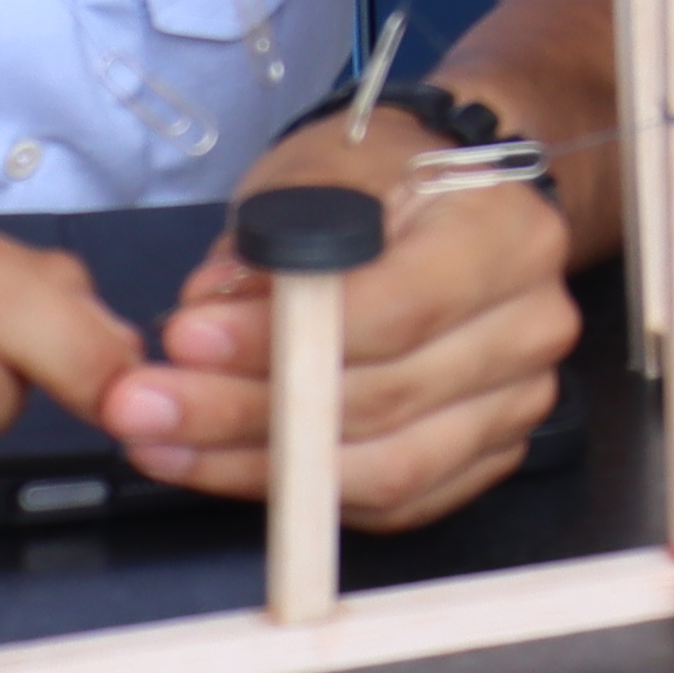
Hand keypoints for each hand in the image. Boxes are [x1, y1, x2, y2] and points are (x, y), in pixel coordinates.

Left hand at [112, 104, 584, 533]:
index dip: (283, 340)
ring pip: (385, 469)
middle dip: (245, 412)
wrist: (456, 199)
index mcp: (506, 236)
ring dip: (257, 467)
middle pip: (385, 401)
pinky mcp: (487, 455)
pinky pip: (392, 503)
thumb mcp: (319, 169)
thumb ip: (267, 240)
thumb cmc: (386, 176)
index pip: (396, 311)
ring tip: (163, 442)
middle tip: (143, 405)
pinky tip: (222, 463)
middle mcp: (531, 326)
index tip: (187, 339)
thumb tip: (206, 315)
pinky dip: (301, 495)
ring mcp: (517, 401)